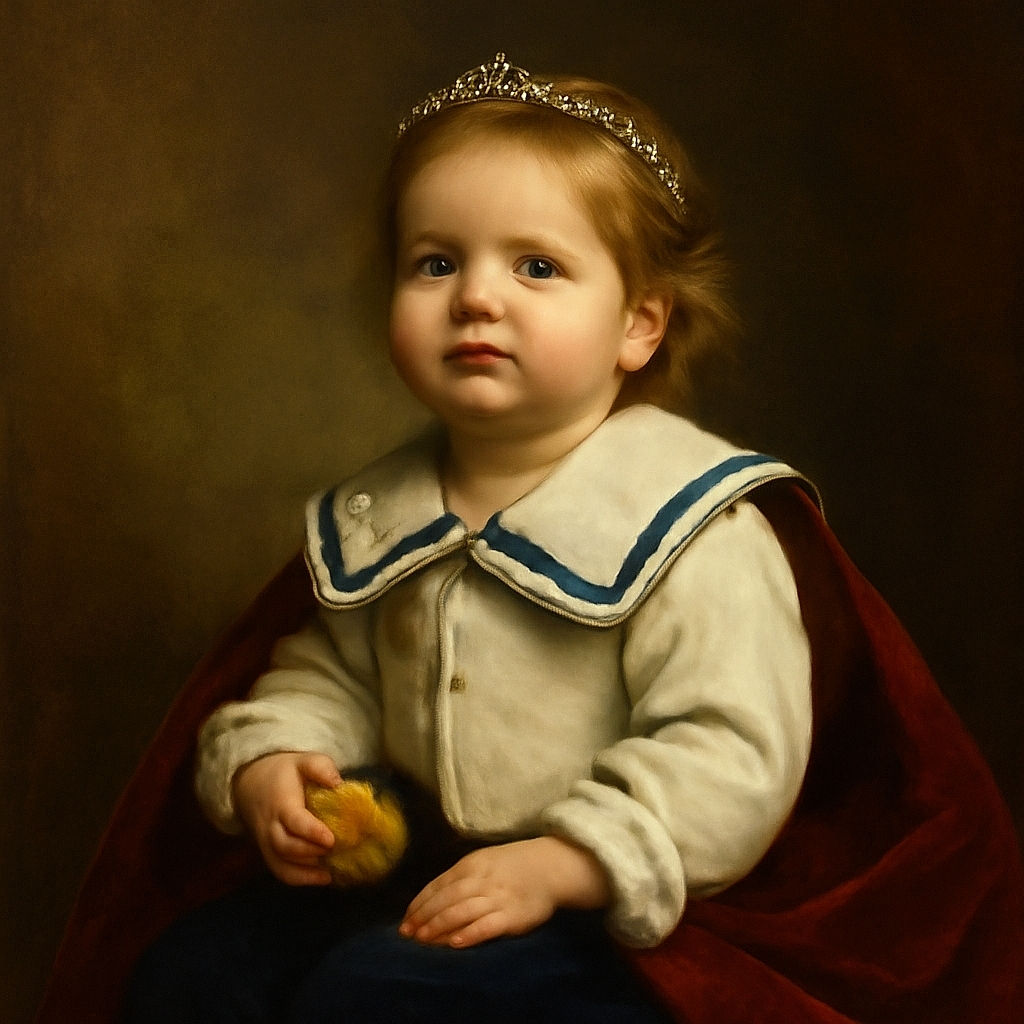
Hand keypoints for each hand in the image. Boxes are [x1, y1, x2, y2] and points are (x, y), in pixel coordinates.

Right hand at [233, 751, 340, 885]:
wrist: (250, 782)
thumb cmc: (284, 772)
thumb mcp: (303, 760)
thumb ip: (321, 767)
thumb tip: (338, 783)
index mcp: (281, 803)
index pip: (294, 821)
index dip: (312, 832)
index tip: (331, 839)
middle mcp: (270, 827)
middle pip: (286, 847)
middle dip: (311, 852)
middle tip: (335, 850)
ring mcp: (266, 843)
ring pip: (281, 865)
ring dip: (306, 872)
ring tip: (330, 870)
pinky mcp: (268, 853)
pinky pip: (279, 872)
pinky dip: (299, 879)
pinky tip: (322, 878)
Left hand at [399, 836, 609, 948]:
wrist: (550, 867)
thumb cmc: (512, 866)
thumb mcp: (484, 862)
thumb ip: (460, 878)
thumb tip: (432, 899)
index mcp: (471, 865)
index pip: (438, 885)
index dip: (419, 904)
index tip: (405, 920)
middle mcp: (481, 880)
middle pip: (445, 899)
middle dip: (423, 917)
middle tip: (408, 934)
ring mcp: (496, 898)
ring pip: (461, 912)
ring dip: (439, 926)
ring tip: (423, 940)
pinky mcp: (512, 916)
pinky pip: (487, 926)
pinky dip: (469, 934)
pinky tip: (455, 943)